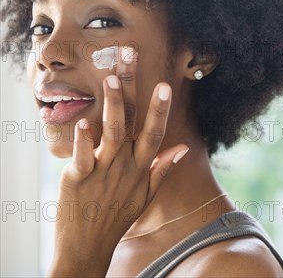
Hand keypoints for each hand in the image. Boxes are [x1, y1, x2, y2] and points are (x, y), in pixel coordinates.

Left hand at [49, 47, 188, 276]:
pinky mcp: (78, 178)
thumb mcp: (145, 195)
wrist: (88, 247)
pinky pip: (83, 156)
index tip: (165, 84)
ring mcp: (103, 171)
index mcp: (140, 167)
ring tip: (111, 79)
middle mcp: (125, 165)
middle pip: (133, 122)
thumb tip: (182, 148)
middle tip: (130, 59)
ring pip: (111, 133)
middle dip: (134, 89)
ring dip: (113, 106)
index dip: (162, 109)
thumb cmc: (116, 217)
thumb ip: (162, 168)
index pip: (156, 132)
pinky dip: (83, 140)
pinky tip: (83, 121)